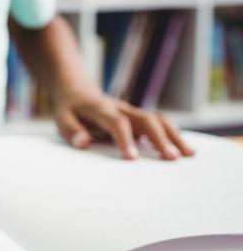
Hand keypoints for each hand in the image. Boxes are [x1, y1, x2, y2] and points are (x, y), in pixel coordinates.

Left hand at [54, 86, 194, 160]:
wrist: (78, 91)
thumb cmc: (70, 111)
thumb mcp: (62, 119)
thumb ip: (72, 131)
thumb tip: (83, 143)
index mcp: (101, 110)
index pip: (116, 123)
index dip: (125, 139)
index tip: (132, 158)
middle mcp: (120, 108)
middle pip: (145, 119)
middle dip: (159, 138)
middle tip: (172, 159)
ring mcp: (132, 111)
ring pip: (157, 119)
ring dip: (173, 136)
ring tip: (188, 155)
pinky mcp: (138, 116)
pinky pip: (159, 122)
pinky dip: (172, 134)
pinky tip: (183, 149)